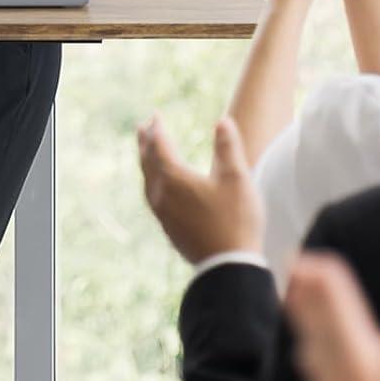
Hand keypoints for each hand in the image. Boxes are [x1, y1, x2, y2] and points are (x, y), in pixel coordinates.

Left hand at [137, 115, 263, 264]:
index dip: (157, 128)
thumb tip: (222, 121)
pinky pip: (152, 198)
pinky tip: (160, 188)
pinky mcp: (169, 229)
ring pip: (147, 181)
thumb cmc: (236, 219)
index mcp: (174, 179)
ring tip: (147, 153)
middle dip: (145, 143)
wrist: (229, 265)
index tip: (155, 115)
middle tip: (143, 127)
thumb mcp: (237, 178)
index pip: (159, 146)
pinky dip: (152, 182)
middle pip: (147, 162)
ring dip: (146, 162)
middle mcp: (161, 195)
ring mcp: (162, 214)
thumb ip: (228, 147)